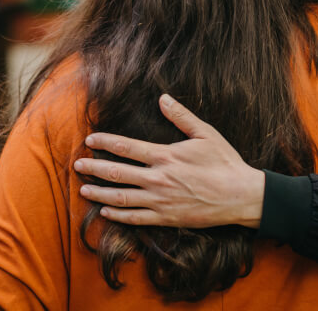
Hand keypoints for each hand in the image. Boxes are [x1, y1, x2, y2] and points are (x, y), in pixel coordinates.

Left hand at [73, 94, 264, 228]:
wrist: (240, 195)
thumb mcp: (205, 133)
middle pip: (117, 173)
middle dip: (94, 168)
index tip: (90, 140)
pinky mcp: (167, 217)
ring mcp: (160, 201)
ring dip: (100, 194)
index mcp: (166, 156)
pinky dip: (118, 216)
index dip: (105, 142)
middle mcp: (158, 179)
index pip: (126, 147)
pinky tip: (105, 213)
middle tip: (76, 165)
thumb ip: (181, 116)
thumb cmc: (224, 162)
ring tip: (83, 190)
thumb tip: (163, 98)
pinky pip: (136, 219)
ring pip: (121, 199)